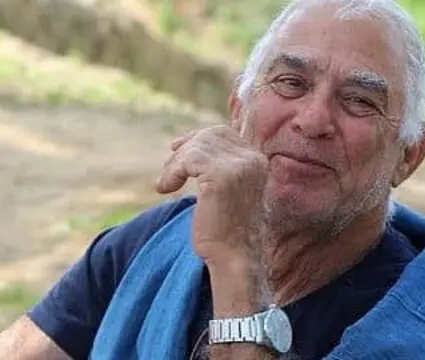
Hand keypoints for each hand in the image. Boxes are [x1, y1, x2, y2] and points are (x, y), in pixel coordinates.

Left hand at [155, 125, 268, 265]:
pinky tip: (166, 189)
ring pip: (196, 147)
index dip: (196, 138)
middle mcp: (253, 159)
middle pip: (208, 136)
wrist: (234, 256)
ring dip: (174, 164)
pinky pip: (188, 160)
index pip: (222, 133)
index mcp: (257, 160)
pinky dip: (172, 173)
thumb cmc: (226, 227)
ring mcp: (239, 167)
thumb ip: (216, 164)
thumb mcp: (226, 188)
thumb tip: (180, 143)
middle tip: (169, 172)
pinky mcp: (222, 177)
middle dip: (184, 150)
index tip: (175, 150)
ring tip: (167, 185)